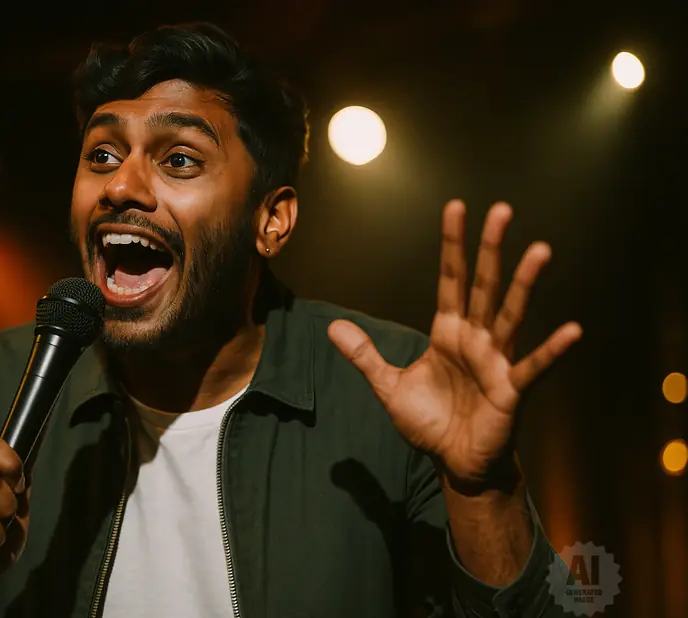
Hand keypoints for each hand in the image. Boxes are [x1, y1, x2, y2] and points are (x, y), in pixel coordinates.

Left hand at [328, 200, 581, 488]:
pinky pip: (533, 367)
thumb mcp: (388, 386)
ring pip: (510, 315)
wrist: (452, 462)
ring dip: (524, 284)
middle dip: (491, 249)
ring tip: (540, 251)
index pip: (450, 280)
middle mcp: (476, 339)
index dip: (452, 246)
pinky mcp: (511, 391)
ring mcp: (496, 362)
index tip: (456, 208)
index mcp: (448, 333)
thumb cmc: (429, 421)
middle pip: (484, 286)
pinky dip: (551, 351)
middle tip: (502, 210)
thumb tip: (332, 327)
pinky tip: (572, 331)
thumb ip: (365, 355)